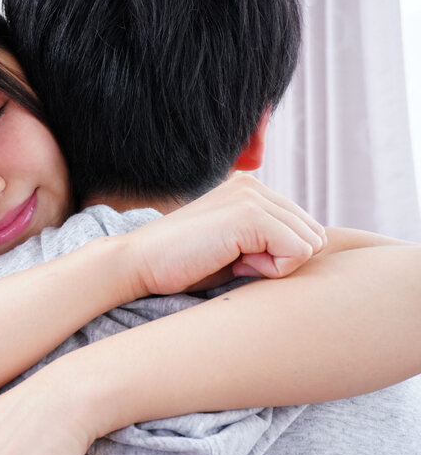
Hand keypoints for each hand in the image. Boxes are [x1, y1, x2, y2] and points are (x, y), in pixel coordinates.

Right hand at [126, 174, 326, 294]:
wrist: (139, 264)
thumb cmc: (182, 265)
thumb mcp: (234, 247)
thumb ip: (268, 239)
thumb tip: (315, 248)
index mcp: (250, 189)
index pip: (304, 228)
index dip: (278, 255)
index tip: (236, 258)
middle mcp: (254, 185)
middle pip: (313, 234)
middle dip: (283, 258)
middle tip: (235, 262)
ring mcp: (252, 196)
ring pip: (310, 243)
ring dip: (276, 264)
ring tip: (232, 260)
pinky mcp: (250, 215)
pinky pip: (299, 252)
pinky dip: (273, 269)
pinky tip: (235, 263)